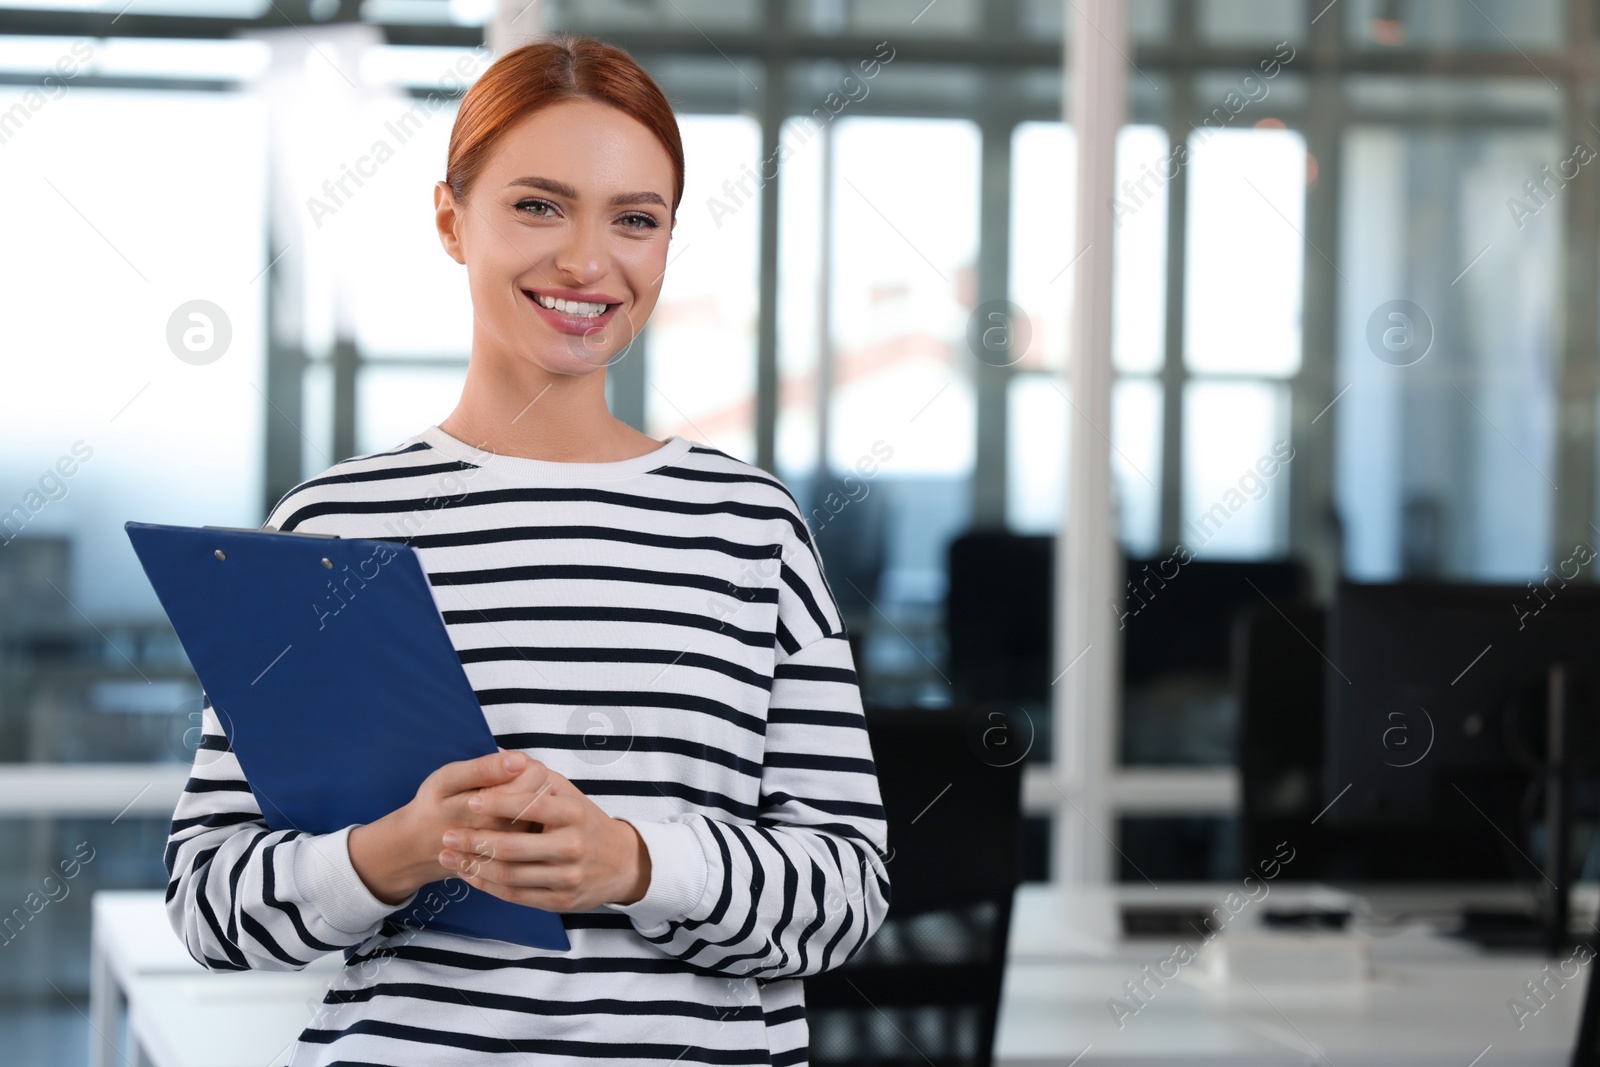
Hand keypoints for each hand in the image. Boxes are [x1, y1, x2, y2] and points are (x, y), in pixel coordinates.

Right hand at [348, 750, 536, 905]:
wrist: (418, 849)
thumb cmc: (434, 807)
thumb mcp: (448, 780)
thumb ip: (484, 769)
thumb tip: (520, 760)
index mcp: (498, 809)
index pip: (537, 775)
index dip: (525, 763)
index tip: (507, 765)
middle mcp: (512, 831)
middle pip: (543, 792)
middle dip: (528, 779)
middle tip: (504, 780)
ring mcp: (515, 846)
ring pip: (541, 811)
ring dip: (528, 798)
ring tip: (503, 798)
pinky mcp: (514, 855)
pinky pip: (534, 828)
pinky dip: (525, 816)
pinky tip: (506, 816)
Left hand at [438, 759, 651, 911]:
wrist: (621, 862)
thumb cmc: (584, 821)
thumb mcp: (568, 793)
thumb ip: (534, 776)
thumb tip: (498, 753)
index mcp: (574, 813)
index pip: (531, 807)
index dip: (498, 803)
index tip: (470, 799)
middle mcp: (573, 846)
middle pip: (513, 847)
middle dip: (474, 841)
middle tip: (446, 834)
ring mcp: (568, 877)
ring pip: (510, 876)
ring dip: (474, 866)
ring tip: (449, 856)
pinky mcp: (561, 901)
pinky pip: (516, 896)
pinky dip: (488, 886)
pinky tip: (469, 875)